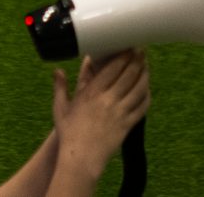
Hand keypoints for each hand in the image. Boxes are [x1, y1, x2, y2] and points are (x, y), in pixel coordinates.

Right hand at [51, 50, 150, 166]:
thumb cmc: (69, 133)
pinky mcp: (127, 125)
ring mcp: (119, 113)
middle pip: (128, 75)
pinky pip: (141, 108)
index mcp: (92, 93)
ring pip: (138, 89)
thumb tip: (57, 71)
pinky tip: (147, 90)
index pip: (112, 68)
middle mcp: (107, 100)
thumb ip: (60, 87)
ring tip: (146, 66)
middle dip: (136, 60)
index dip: (123, 55)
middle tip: (141, 50)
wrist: (80, 158)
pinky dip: (146, 97)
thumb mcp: (60, 108)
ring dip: (144, 75)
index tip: (127, 46)